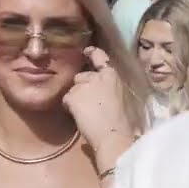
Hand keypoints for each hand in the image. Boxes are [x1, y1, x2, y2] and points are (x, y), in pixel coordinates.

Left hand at [62, 46, 133, 162]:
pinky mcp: (73, 95)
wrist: (113, 135)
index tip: (86, 52)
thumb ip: (108, 90)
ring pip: (72, 89)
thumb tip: (100, 94)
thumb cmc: (122, 123)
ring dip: (75, 98)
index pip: (99, 57)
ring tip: (86, 113)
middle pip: (81, 76)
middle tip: (89, 104)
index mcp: (112, 75)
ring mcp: (84, 84)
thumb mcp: (120, 98)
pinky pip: (66, 100)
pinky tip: (80, 117)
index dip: (92, 53)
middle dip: (82, 87)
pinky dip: (69, 108)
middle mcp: (97, 75)